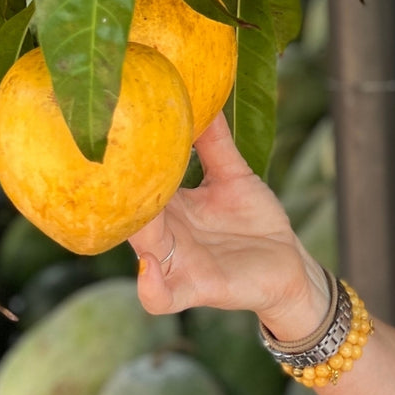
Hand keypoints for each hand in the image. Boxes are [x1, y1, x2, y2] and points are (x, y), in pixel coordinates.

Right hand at [128, 113, 329, 338]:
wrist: (287, 263)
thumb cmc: (254, 220)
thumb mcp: (233, 176)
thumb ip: (214, 142)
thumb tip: (204, 97)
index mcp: (169, 206)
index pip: (138, 182)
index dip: (124, 161)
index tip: (112, 131)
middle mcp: (165, 234)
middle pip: (133, 213)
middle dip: (121, 195)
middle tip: (107, 166)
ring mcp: (176, 263)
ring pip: (144, 249)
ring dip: (137, 232)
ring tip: (132, 212)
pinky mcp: (195, 288)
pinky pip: (161, 297)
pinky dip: (150, 287)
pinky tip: (148, 267)